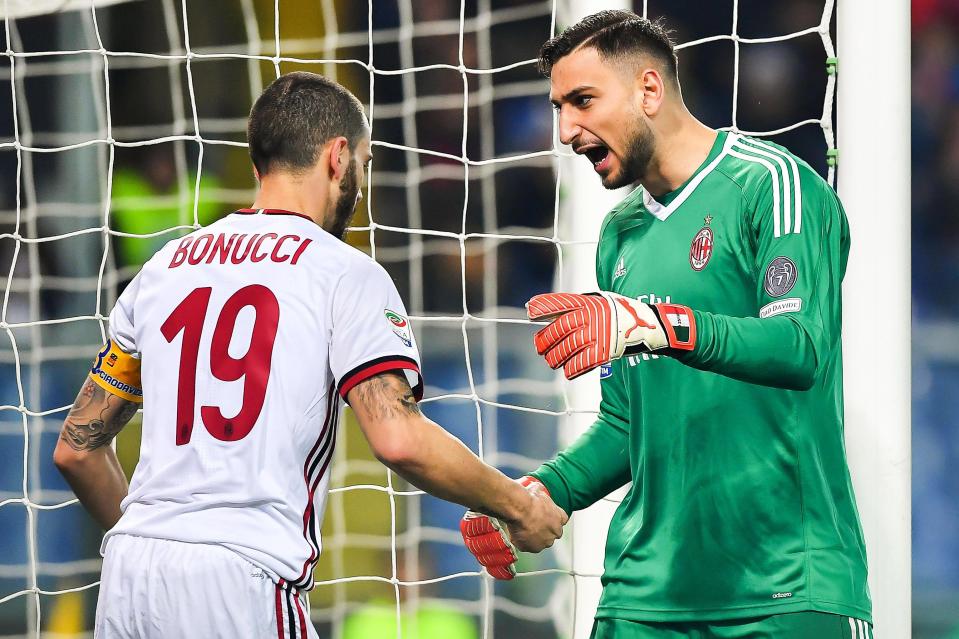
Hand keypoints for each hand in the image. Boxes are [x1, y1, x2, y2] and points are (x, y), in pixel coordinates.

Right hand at [459, 477, 567, 579]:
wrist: (519, 508)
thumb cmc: (529, 498)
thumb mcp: (537, 490)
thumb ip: (539, 492)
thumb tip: (536, 486)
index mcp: (560, 518)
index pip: (561, 520)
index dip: (552, 519)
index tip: (544, 516)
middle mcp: (556, 532)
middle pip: (552, 534)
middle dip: (544, 531)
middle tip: (531, 524)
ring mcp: (545, 542)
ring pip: (539, 542)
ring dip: (533, 538)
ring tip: (521, 529)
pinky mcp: (533, 549)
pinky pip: (527, 547)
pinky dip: (522, 542)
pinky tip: (515, 534)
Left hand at [526, 292, 695, 378]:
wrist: (650, 325)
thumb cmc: (620, 313)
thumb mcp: (599, 302)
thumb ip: (577, 306)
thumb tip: (547, 313)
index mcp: (589, 302)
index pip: (560, 303)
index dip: (542, 307)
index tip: (529, 312)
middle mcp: (592, 316)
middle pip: (559, 329)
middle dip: (545, 339)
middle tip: (539, 347)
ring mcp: (599, 334)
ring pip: (567, 348)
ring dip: (555, 357)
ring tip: (551, 361)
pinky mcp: (606, 351)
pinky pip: (582, 362)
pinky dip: (572, 368)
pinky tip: (568, 371)